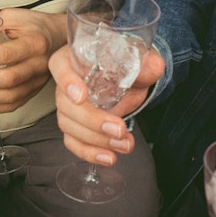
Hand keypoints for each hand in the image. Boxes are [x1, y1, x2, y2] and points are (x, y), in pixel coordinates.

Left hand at [0, 8, 66, 113]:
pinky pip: (15, 104)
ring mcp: (38, 79)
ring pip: (12, 95)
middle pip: (9, 78)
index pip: (6, 54)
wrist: (58, 37)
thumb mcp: (12, 16)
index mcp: (34, 42)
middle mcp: (38, 63)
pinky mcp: (35, 89)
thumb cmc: (35, 25)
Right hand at [48, 43, 164, 165]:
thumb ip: (145, 64)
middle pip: (65, 104)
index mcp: (72, 59)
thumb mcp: (136, 61)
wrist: (127, 81)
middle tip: (118, 128)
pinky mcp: (74, 127)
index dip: (67, 82)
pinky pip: (73, 143)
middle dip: (93, 120)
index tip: (81, 96)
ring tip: (124, 144)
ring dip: (97, 140)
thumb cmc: (123, 66)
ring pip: (70, 127)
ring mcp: (67, 108)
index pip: (60, 67)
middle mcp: (65, 84)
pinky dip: (90, 153)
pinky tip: (109, 157)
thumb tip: (155, 67)